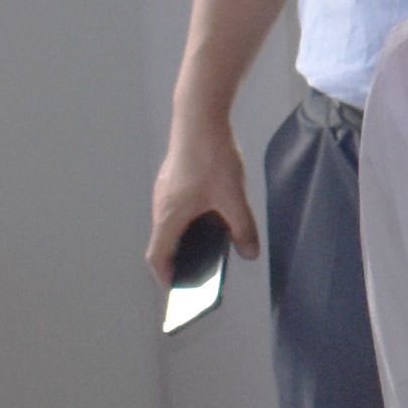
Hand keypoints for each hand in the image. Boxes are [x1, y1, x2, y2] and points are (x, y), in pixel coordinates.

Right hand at [148, 114, 260, 278]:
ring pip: (170, 224)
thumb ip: (242, 228)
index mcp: (169, 215)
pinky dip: (188, 221)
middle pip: (163, 242)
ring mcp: (165, 190)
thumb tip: (249, 252)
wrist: (199, 115)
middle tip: (196, 278)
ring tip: (207, 252)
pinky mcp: (173, 178)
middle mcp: (161, 205)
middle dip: (178, 262)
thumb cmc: (210, 155)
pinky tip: (211, 219)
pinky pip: (176, 209)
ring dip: (184, 240)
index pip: (157, 257)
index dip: (165, 277)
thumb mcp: (233, 197)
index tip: (176, 292)